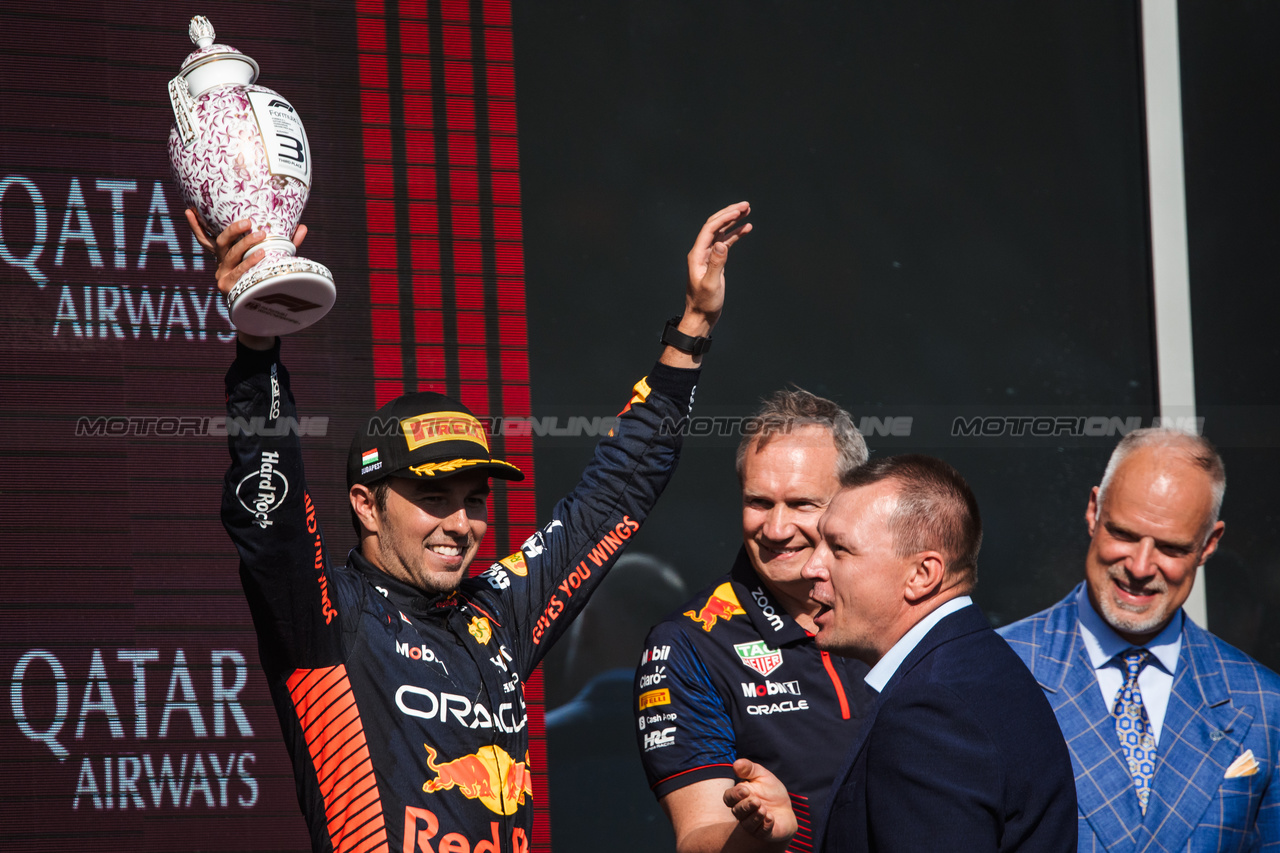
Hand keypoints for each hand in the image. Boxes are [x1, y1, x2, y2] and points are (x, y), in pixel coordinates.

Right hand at [185, 210, 306, 349]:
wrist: (261, 314)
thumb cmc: (265, 280)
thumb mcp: (273, 260)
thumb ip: (285, 244)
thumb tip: (303, 227)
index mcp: (226, 256)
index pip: (205, 239)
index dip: (195, 226)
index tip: (188, 210)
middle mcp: (221, 264)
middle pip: (221, 242)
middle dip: (233, 230)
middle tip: (248, 221)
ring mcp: (223, 275)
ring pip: (231, 255)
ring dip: (246, 244)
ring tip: (261, 235)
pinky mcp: (228, 287)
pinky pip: (239, 271)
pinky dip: (250, 262)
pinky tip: (262, 255)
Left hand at [682, 201, 750, 335]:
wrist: (701, 316)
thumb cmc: (704, 303)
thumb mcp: (711, 284)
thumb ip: (716, 264)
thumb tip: (721, 244)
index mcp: (697, 255)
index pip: (710, 229)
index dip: (724, 218)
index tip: (739, 211)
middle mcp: (701, 252)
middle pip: (714, 226)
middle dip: (729, 213)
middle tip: (746, 205)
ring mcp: (708, 256)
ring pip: (721, 232)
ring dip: (733, 221)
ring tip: (747, 211)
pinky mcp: (715, 261)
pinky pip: (725, 243)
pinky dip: (735, 234)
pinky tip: (746, 228)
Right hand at [723, 758, 796, 846]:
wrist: (786, 809)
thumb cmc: (770, 791)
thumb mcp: (761, 775)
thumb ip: (749, 769)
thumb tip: (736, 763)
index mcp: (739, 797)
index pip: (729, 798)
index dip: (735, 795)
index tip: (745, 790)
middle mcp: (743, 812)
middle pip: (737, 811)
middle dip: (745, 806)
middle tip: (756, 800)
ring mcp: (752, 824)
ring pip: (747, 823)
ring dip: (755, 816)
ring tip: (763, 809)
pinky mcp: (764, 832)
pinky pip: (761, 832)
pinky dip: (765, 825)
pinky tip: (771, 818)